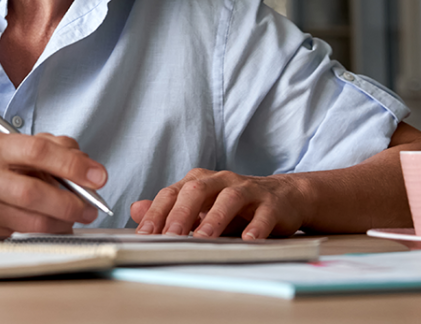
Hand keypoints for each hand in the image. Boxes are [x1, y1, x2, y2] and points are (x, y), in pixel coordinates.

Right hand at [0, 132, 107, 236]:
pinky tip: (63, 223)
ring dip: (64, 219)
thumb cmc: (12, 167)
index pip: (38, 151)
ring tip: (81, 215)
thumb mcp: (33, 147)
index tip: (98, 176)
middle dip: (69, 201)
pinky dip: (53, 229)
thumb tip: (90, 171)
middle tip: (91, 206)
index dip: (71, 164)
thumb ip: (62, 150)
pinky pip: (30, 234)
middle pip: (32, 191)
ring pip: (33, 219)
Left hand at [129, 168, 310, 239]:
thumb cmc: (236, 206)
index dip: (157, 212)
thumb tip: (135, 210)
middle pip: (196, 191)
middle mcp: (221, 180)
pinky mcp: (272, 203)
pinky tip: (248, 239)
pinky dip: (256, 226)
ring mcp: (248, 190)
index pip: (172, 193)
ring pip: (229, 199)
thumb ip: (169, 209)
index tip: (145, 233)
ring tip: (202, 238)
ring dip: (214, 218)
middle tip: (169, 236)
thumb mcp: (201, 207)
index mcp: (199, 181)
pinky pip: (263, 214)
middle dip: (180, 214)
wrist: (284, 197)